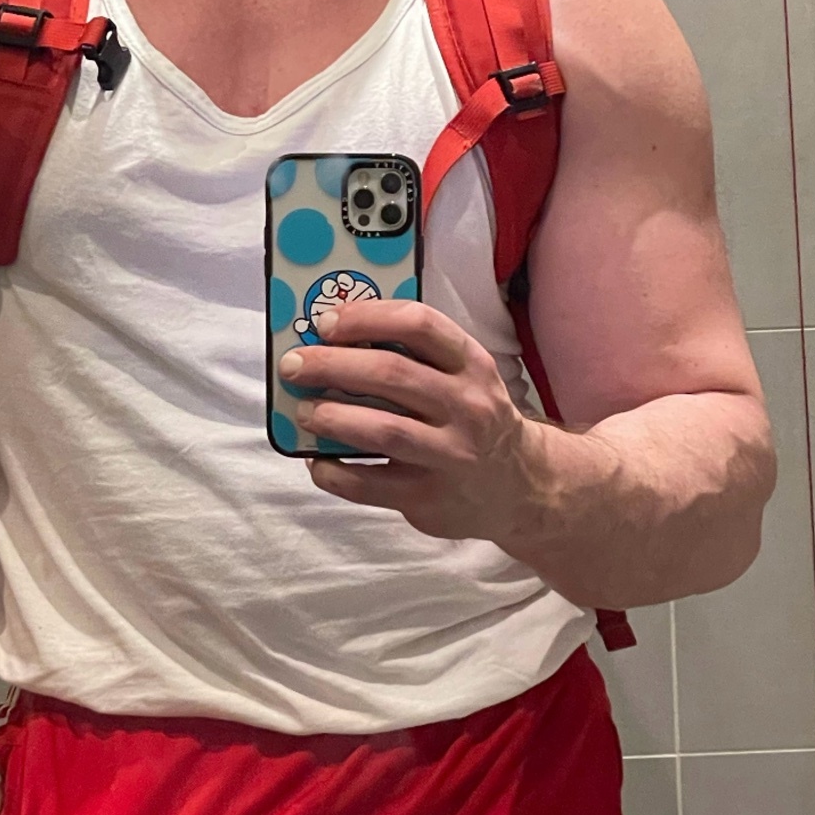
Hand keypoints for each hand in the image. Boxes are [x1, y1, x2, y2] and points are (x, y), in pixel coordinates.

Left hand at [279, 299, 545, 543]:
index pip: (419, 324)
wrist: (520, 486)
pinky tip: (317, 461)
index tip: (324, 321)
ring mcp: (451, 455)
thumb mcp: (463, 376)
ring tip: (303, 411)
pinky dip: (334, 472)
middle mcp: (467, 406)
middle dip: (332, 364)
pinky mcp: (430, 497)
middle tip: (293, 364)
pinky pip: (370, 484)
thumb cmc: (472, 417)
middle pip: (392, 374)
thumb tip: (331, 341)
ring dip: (333, 416)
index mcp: (470, 364)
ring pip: (383, 429)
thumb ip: (413, 356)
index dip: (366, 317)